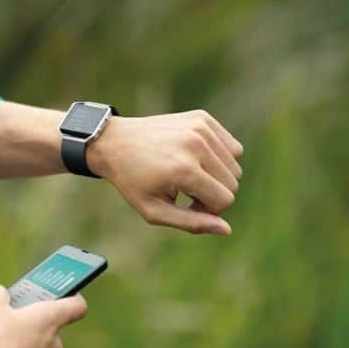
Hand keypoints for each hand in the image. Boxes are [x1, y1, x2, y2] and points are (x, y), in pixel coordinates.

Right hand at [0, 285, 87, 347]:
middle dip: (33, 317)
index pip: (78, 306)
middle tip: (13, 312)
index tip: (60, 292)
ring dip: (23, 337)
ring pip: (39, 343)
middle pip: (52, 324)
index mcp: (51, 318)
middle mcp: (54, 341)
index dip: (72, 296)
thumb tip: (0, 294)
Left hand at [88, 110, 243, 234]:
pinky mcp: (202, 118)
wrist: (114, 142)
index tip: (186, 205)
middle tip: (186, 191)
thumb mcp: (154, 211)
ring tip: (189, 175)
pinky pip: (231, 146)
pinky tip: (193, 158)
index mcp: (184, 169)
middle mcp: (196, 145)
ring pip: (234, 165)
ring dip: (216, 176)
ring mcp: (200, 128)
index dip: (208, 210)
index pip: (225, 200)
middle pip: (233, 182)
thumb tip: (227, 229)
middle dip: (213, 193)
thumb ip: (192, 223)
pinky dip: (217, 156)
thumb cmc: (132, 181)